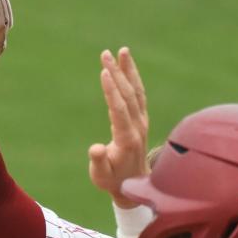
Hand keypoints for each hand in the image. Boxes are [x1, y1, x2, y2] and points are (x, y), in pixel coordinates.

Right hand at [89, 47, 149, 207]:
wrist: (135, 185)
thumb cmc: (113, 180)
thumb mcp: (101, 176)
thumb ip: (98, 161)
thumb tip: (95, 148)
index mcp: (127, 138)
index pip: (119, 109)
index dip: (112, 90)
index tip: (104, 72)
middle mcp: (138, 126)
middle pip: (127, 95)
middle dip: (117, 73)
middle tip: (105, 54)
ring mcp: (142, 121)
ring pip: (136, 91)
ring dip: (128, 70)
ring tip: (121, 51)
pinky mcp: (142, 119)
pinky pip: (138, 94)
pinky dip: (133, 78)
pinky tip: (126, 66)